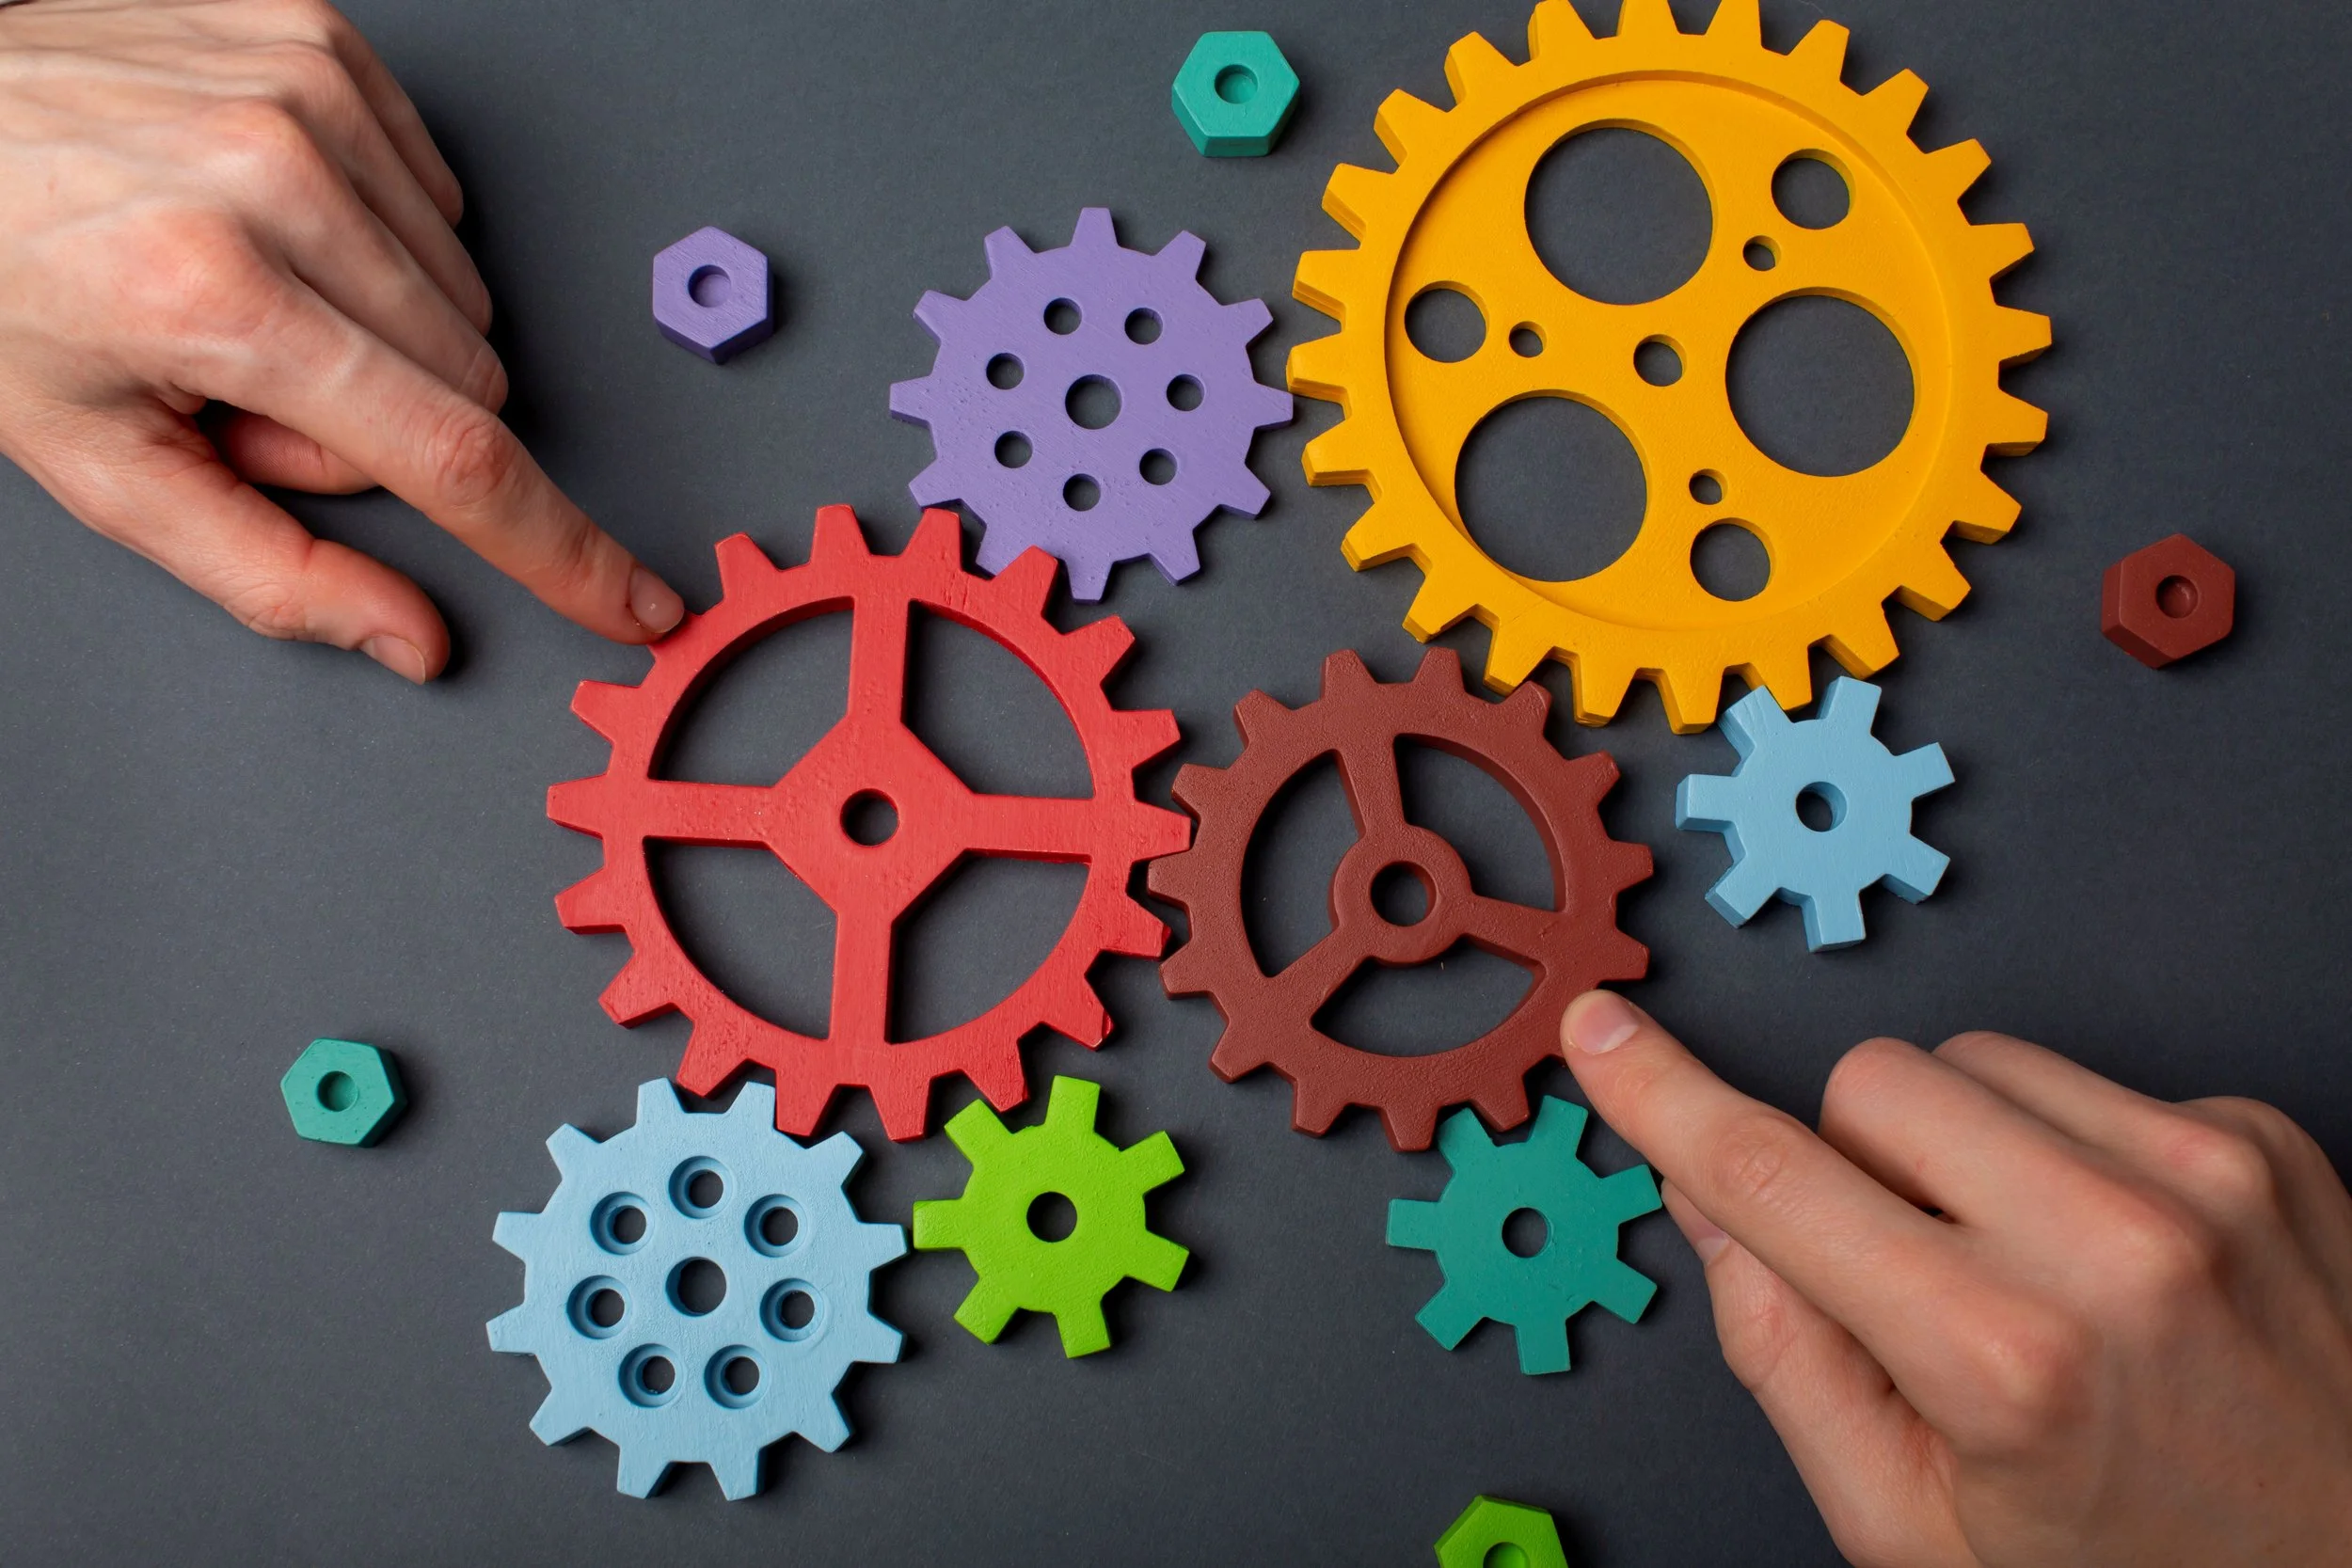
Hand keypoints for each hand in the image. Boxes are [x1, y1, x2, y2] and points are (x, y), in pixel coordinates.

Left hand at [0, 0, 681, 680]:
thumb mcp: (100, 467)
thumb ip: (269, 575)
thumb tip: (412, 638)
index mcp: (214, 298)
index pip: (450, 457)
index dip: (558, 549)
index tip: (634, 598)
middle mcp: (273, 179)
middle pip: (463, 382)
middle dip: (383, 419)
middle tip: (257, 387)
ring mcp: (306, 97)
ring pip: (462, 300)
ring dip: (384, 329)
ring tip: (257, 298)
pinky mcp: (325, 45)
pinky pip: (442, 202)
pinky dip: (381, 237)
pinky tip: (283, 228)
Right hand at [1561, 990, 2351, 1566]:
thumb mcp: (1916, 1528)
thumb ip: (1787, 1359)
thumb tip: (1708, 1203)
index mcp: (2004, 1357)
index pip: (1774, 1180)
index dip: (1665, 1100)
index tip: (1601, 1035)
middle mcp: (2114, 1242)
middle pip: (1871, 1084)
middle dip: (1858, 1166)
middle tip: (1917, 1279)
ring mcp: (2203, 1174)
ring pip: (1972, 1061)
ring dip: (1962, 1147)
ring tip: (2027, 1266)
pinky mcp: (2259, 1135)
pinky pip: (2082, 1079)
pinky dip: (2065, 1149)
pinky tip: (2113, 1252)